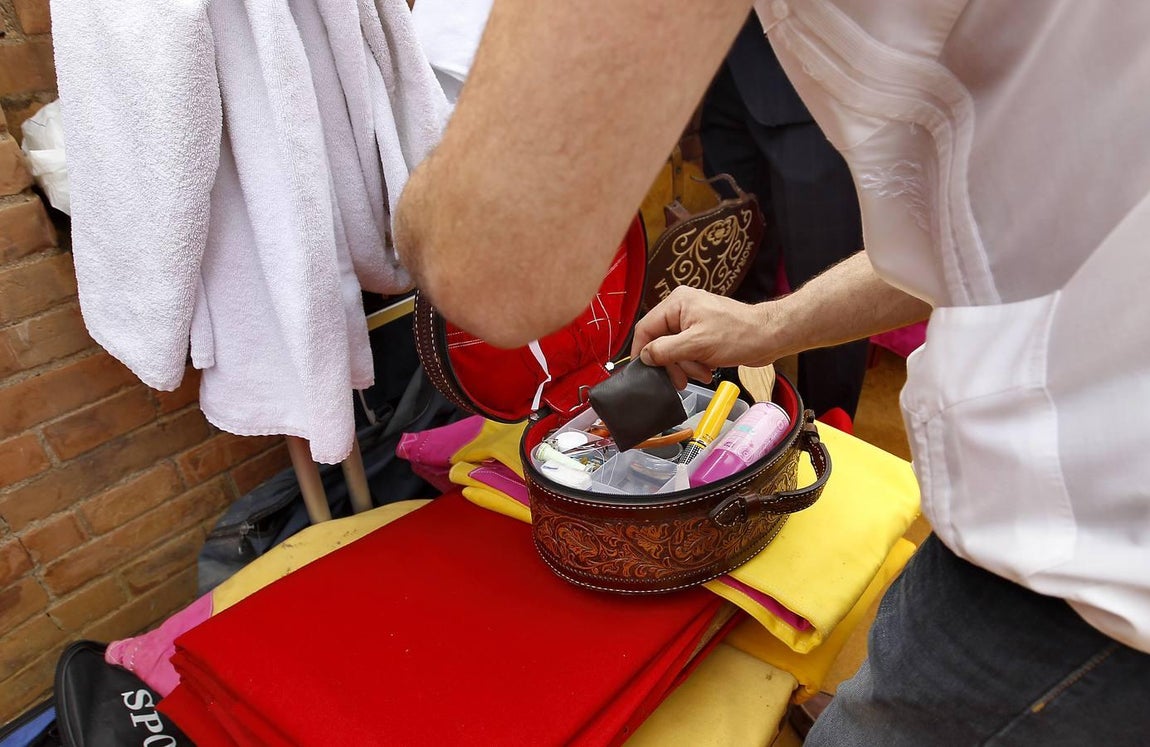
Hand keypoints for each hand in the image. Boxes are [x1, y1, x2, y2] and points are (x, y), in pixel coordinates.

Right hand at [630, 287, 780, 389]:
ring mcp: (693, 321)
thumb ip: (665, 350)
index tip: (642, 370)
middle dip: (672, 362)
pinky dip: (694, 364)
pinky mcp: (703, 333)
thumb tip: (645, 356)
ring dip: (686, 366)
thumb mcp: (696, 345)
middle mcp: (683, 309)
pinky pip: (688, 352)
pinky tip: (707, 368)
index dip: (643, 351)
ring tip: (702, 372)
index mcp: (677, 303)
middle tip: (679, 379)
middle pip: (660, 341)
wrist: (769, 337)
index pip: (646, 327)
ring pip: (674, 350)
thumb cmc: (740, 334)